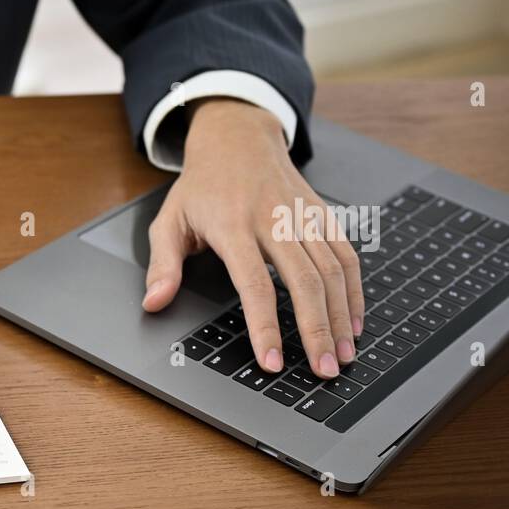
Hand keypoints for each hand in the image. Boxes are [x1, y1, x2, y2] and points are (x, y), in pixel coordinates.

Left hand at [142, 99, 363, 379]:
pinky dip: (354, 290)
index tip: (272, 362)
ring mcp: (303, 215)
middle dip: (316, 330)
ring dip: (341, 316)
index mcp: (233, 225)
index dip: (265, 326)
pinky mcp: (322, 213)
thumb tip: (154, 303)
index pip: (254, 284)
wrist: (237, 137)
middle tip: (323, 371)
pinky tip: (353, 321)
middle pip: (304, 281)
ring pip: (332, 269)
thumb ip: (162, 265)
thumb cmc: (200, 187)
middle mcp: (273, 219)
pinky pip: (346, 254)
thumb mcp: (169, 221)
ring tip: (342, 355)